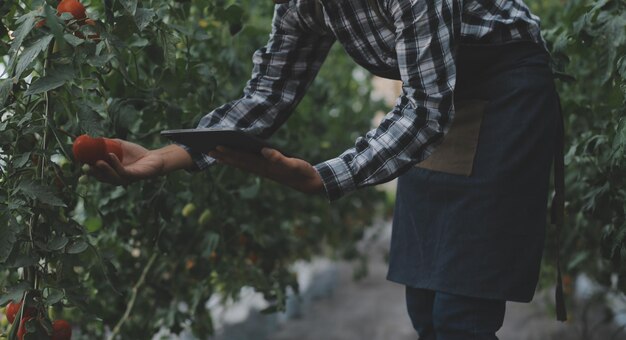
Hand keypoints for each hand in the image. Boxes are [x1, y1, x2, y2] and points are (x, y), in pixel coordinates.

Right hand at [89, 141, 192, 185]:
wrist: (153, 157)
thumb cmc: (135, 153)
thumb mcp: (118, 146)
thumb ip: (106, 143)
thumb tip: (91, 137)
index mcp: (110, 172)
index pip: (96, 173)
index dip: (87, 169)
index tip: (79, 161)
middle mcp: (116, 177)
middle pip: (101, 177)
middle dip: (93, 173)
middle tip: (85, 165)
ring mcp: (125, 178)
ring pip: (111, 177)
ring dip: (104, 170)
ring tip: (98, 161)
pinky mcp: (133, 176)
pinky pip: (122, 172)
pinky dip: (115, 164)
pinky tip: (111, 155)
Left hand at [208, 146, 324, 195]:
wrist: (309, 183)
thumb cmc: (302, 172)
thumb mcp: (294, 164)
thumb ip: (279, 158)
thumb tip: (264, 150)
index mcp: (265, 167)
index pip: (244, 158)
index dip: (230, 153)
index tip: (218, 147)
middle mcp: (261, 169)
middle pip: (239, 162)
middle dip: (224, 155)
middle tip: (207, 149)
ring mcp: (263, 170)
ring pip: (241, 164)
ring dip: (227, 159)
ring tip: (214, 153)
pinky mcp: (266, 170)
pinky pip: (248, 164)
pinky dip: (237, 160)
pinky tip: (231, 157)